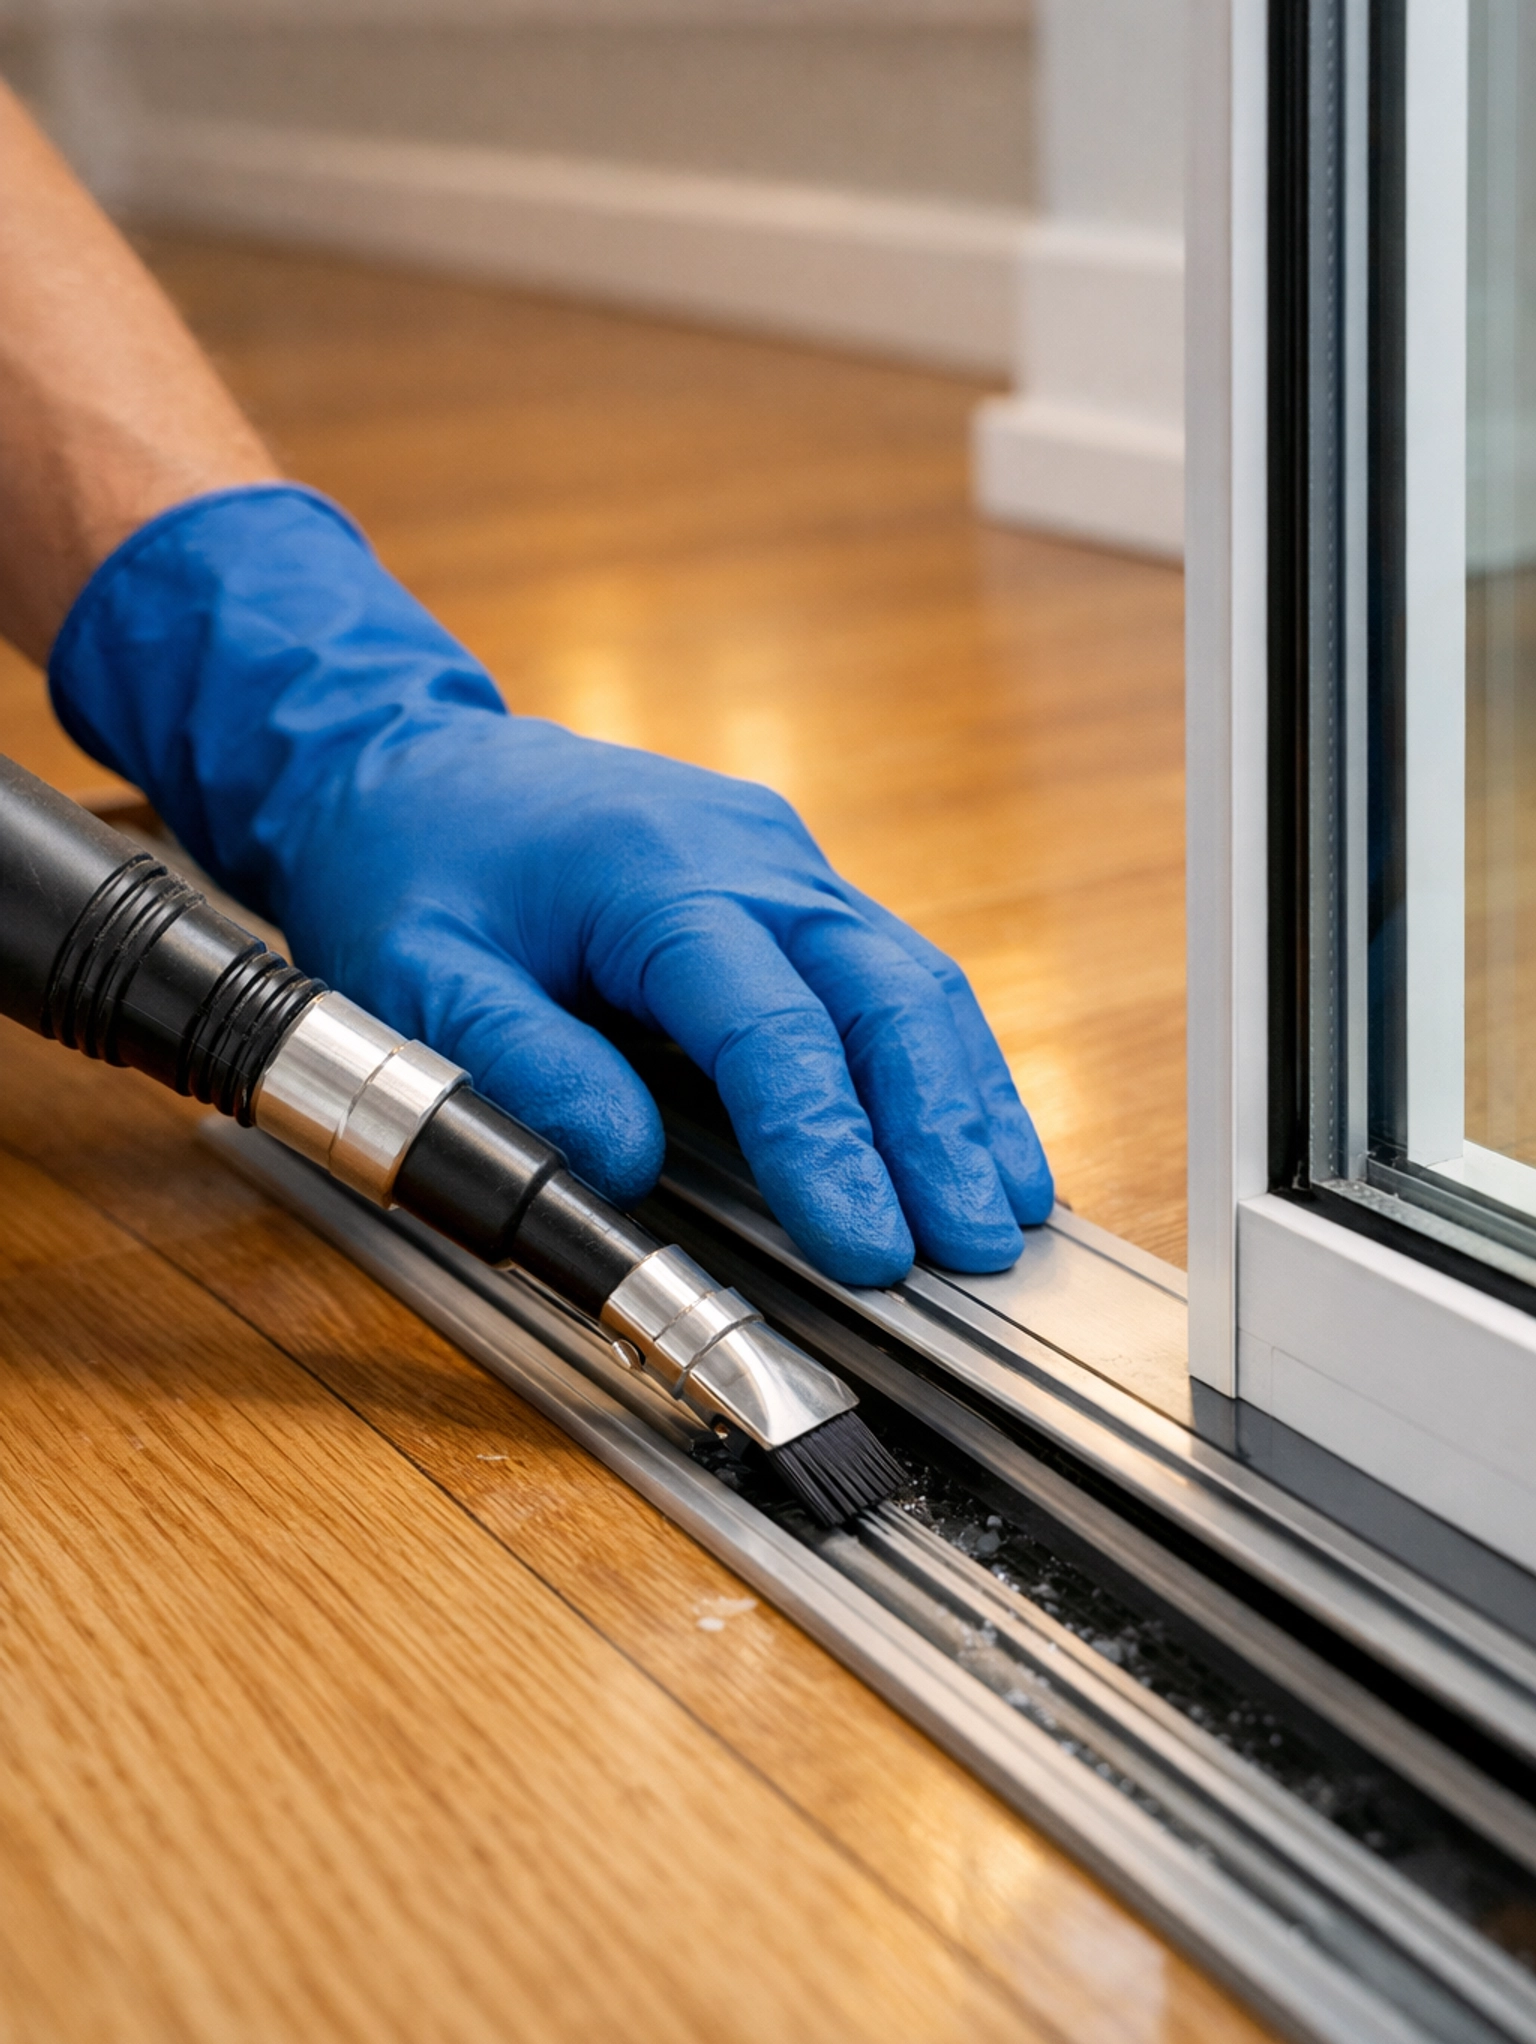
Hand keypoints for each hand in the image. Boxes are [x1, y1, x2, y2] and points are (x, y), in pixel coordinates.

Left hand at [50, 487, 1051, 1284]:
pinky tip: (970, 1137)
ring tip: (1006, 1210)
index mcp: (650, 873)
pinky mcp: (794, 888)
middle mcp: (747, 856)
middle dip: (938, 1128)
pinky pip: (891, 974)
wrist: (408, 759)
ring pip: (911, 979)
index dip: (825, 1144)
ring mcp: (784, 864)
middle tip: (973, 1247)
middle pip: (883, 992)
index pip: (767, 1025)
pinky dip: (939, 1063)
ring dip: (964, 1098)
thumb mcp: (413, 975)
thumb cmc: (410, 866)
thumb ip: (519, 1065)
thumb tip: (622, 1166)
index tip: (866, 1247)